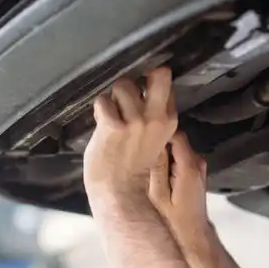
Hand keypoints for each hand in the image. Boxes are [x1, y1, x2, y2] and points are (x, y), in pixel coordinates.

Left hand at [83, 67, 178, 205]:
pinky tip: (102, 126)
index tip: (141, 94)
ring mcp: (135, 121)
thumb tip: (141, 92)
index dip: (150, 85)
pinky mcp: (114, 126)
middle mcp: (155, 119)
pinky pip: (103, 101)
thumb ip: (152, 117)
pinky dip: (100, 111)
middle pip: (157, 74)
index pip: (165, 86)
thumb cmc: (132, 170)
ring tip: (112, 118)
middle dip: (140, 79)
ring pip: (122, 86)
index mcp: (168, 122)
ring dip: (113, 99)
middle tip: (128, 94)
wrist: (119, 193)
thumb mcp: (155, 140)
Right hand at [150, 131, 210, 246]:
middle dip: (158, 142)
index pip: (174, 132)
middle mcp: (197, 163)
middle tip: (141, 151)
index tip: (142, 134)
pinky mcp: (195, 173)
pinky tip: (157, 174)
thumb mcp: (158, 194)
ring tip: (147, 164)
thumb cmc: (174, 221)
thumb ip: (156, 167)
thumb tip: (150, 142)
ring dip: (162, 153)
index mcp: (189, 166)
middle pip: (175, 138)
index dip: (157, 130)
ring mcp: (198, 168)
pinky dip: (168, 162)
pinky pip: (179, 158)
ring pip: (176, 148)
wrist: (192, 236)